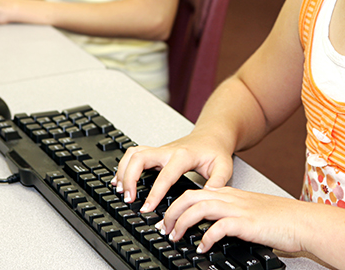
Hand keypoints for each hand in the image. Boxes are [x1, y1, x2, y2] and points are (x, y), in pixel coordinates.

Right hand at [114, 133, 234, 213]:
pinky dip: (124, 166)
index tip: (147, 208)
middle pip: (140, 158)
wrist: (212, 136)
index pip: (165, 175)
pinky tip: (120, 180)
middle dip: (130, 178)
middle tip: (129, 198)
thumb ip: (218, 182)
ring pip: (133, 154)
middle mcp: (167, 151)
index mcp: (183, 156)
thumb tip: (206, 197)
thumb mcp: (224, 166)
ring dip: (124, 171)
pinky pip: (134, 155)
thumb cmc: (215, 151)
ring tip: (121, 191)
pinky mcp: (155, 153)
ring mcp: (159, 151)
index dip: (155, 193)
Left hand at [158, 186, 303, 254]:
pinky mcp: (245, 223)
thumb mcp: (250, 213)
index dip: (177, 205)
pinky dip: (205, 237)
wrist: (302, 221)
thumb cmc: (281, 220)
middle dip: (172, 212)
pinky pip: (218, 228)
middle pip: (191, 196)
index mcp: (231, 194)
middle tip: (164, 228)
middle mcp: (231, 198)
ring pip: (199, 208)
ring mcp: (238, 209)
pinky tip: (202, 247)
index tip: (168, 219)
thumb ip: (232, 217)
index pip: (196, 192)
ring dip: (182, 223)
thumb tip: (214, 230)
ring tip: (176, 237)